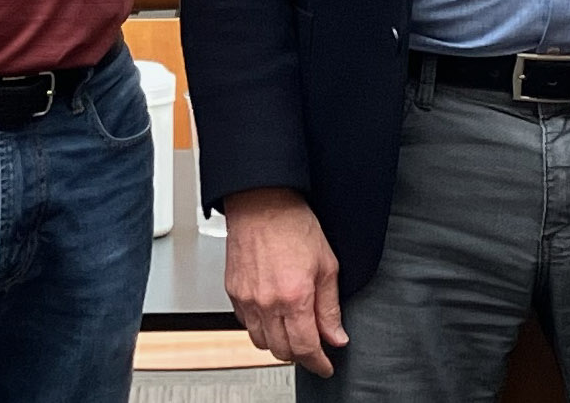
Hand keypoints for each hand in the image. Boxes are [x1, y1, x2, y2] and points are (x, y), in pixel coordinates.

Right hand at [223, 188, 346, 375]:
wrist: (262, 202)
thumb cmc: (294, 225)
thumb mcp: (327, 265)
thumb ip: (330, 307)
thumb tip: (336, 336)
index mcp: (294, 297)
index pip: (306, 347)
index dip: (318, 363)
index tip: (325, 366)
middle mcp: (267, 303)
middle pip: (282, 351)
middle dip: (300, 355)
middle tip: (313, 347)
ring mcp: (247, 299)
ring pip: (261, 342)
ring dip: (279, 343)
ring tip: (293, 331)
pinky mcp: (233, 293)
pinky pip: (246, 324)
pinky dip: (261, 328)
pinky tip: (273, 315)